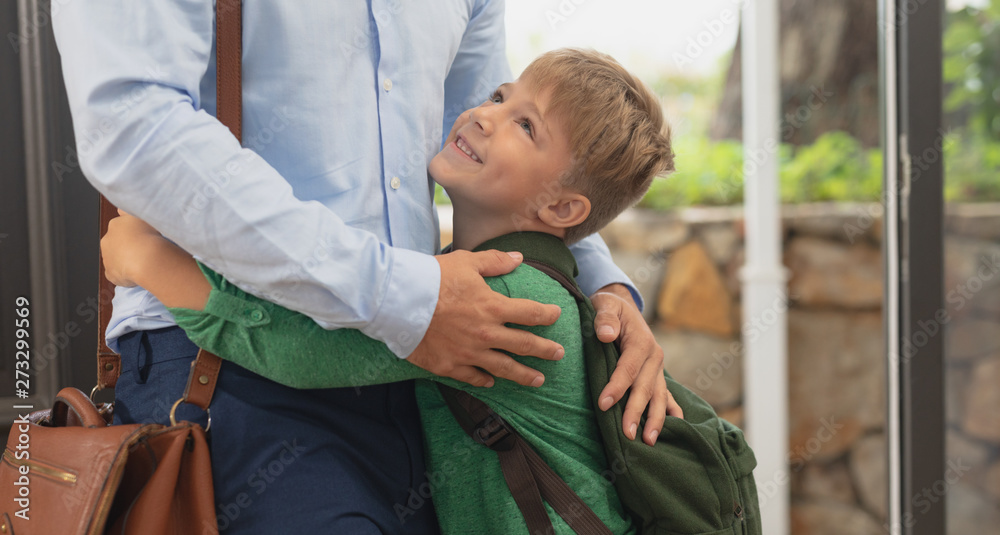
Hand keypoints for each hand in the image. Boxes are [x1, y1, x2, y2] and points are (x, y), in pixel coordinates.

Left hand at [100, 209, 164, 286]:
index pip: (122, 228)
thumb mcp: (142, 215)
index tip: (144, 238)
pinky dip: (126, 275)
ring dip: (127, 261)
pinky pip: (118, 274)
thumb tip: (120, 210)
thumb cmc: (150, 235)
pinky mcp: (110, 274)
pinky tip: (138, 273)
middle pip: (116, 243)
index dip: (134, 233)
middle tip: (144, 251)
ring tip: (143, 263)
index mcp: (116, 225)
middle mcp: (107, 240)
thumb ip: (129, 212)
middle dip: (127, 247)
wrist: (148, 259)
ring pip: (117, 259)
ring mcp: (107, 258)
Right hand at [408, 249, 564, 387]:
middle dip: (546, 350)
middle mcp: (485, 334)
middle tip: (559, 354)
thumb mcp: (466, 262)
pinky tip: (491, 382)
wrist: (398, 301)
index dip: (547, 315)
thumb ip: (495, 262)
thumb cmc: (432, 278)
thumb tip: (518, 259)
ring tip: (539, 380)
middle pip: (525, 346)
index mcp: (493, 307)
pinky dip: (484, 380)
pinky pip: (473, 377)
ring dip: (524, 375)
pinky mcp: (449, 365)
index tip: (556, 316)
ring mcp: (468, 353)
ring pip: (504, 368)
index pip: (530, 313)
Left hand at [592, 284, 682, 445]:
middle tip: (627, 434)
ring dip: (655, 419)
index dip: (617, 386)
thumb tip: (607, 334)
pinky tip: (674, 429)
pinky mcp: (657, 376)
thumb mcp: (606, 305)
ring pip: (659, 397)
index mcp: (641, 341)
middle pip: (645, 388)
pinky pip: (667, 396)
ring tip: (649, 441)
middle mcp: (654, 357)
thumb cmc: (611, 308)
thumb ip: (605, 318)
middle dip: (636, 411)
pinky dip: (671, 413)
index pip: (628, 368)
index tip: (604, 404)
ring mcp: (657, 369)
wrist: (624, 308)